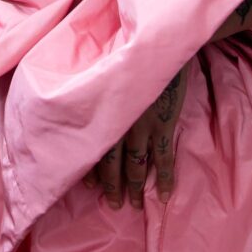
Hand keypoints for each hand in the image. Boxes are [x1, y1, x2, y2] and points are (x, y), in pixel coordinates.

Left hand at [82, 60, 189, 208]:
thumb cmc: (132, 54)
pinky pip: (163, 159)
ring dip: (134, 187)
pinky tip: (165, 195)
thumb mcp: (110, 73)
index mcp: (103, 110)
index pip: (92, 146)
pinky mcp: (163, 124)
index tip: (87, 185)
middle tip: (113, 204)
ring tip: (132, 205)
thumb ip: (101, 94)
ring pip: (135, 165)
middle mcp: (118, 122)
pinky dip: (164, 178)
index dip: (89, 168)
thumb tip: (90, 106)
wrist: (162, 45)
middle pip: (111, 162)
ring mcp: (142, 126)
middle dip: (111, 185)